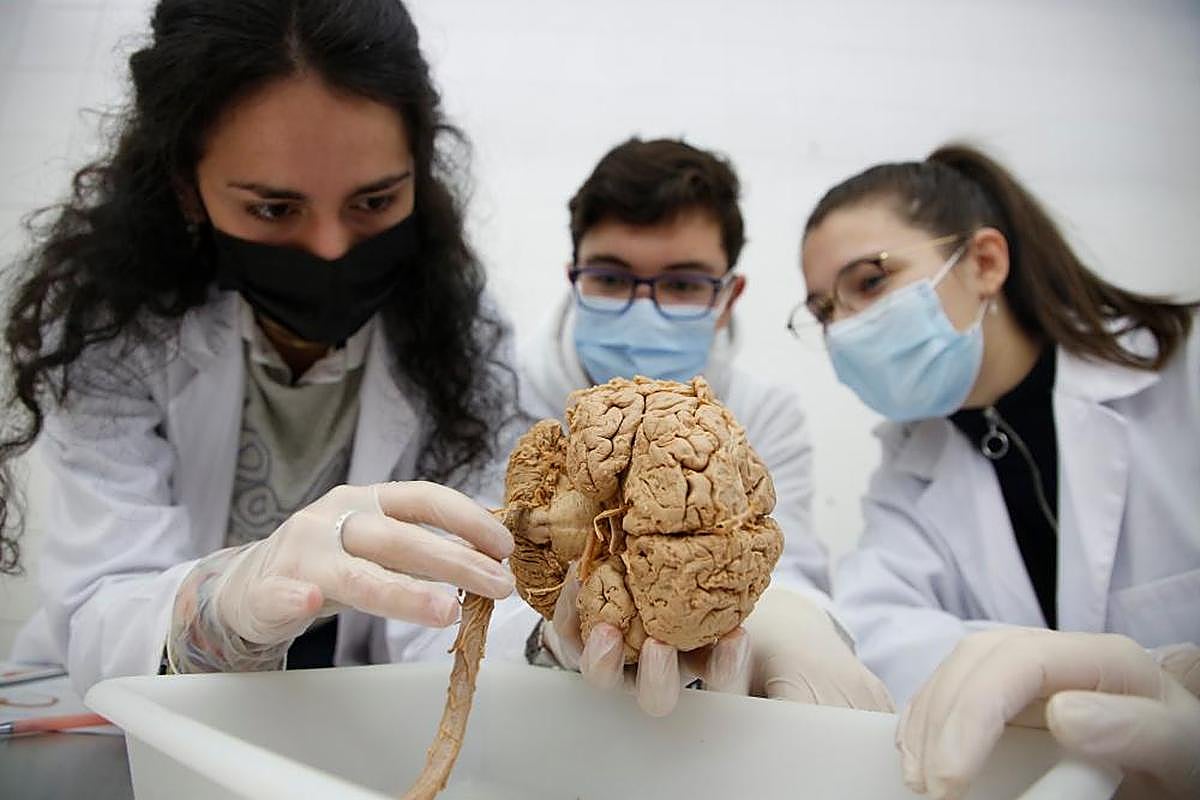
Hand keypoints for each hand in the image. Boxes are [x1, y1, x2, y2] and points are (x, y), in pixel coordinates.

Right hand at [167, 481, 513, 671]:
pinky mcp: (266, 591)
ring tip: (446, 611)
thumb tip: (488, 561)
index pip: (423, 499)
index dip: (467, 519)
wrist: (247, 584)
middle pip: (399, 538)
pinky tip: (312, 602)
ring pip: (355, 573)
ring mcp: (300, 554)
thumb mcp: (375, 545)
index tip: (504, 546)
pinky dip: (296, 598)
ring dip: (403, 592)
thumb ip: (420, 549)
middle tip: (499, 587)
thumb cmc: (327, 563)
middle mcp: (334, 519)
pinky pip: (281, 593)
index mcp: (365, 502)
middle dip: (455, 562)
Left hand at [545, 580, 891, 716]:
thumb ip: (822, 693)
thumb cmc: (764, 642)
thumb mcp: (803, 670)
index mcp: (716, 695)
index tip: (732, 640)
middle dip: (653, 682)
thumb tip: (882, 728)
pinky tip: (572, 583)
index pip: (717, 700)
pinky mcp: (592, 633)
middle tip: (658, 650)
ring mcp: (626, 661)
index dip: (720, 676)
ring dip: (597, 654)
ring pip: (604, 675)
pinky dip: (567, 615)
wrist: (715, 580)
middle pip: (653, 702)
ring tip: (603, 625)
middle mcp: (669, 683)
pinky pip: (569, 638)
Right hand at [898, 628, 1199, 799]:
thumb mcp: (1181, 749)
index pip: (1014, 662)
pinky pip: (956, 687)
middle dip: (939, 721)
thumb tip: (1063, 713)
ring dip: (926, 721)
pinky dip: (928, 718)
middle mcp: (1059, 655)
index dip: (970, 714)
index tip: (951, 779)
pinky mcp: (1015, 694)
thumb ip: (1136, 729)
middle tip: (930, 787)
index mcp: (1103, 659)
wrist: (1184, 760)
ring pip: (957, 669)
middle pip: (975, 661)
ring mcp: (1033, 671)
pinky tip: (919, 753)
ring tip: (917, 776)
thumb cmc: (1187, 757)